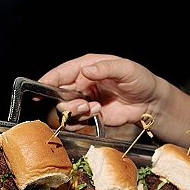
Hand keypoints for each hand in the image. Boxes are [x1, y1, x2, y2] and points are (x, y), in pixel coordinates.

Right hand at [38, 54, 163, 129]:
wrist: (151, 103)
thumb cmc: (140, 80)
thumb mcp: (126, 69)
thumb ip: (105, 68)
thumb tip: (86, 70)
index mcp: (87, 67)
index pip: (62, 73)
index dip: (48, 80)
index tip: (38, 88)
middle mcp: (83, 83)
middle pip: (59, 94)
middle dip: (67, 102)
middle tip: (84, 104)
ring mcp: (85, 100)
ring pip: (66, 109)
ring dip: (76, 112)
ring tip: (94, 109)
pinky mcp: (91, 115)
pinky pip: (75, 121)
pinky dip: (80, 122)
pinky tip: (95, 116)